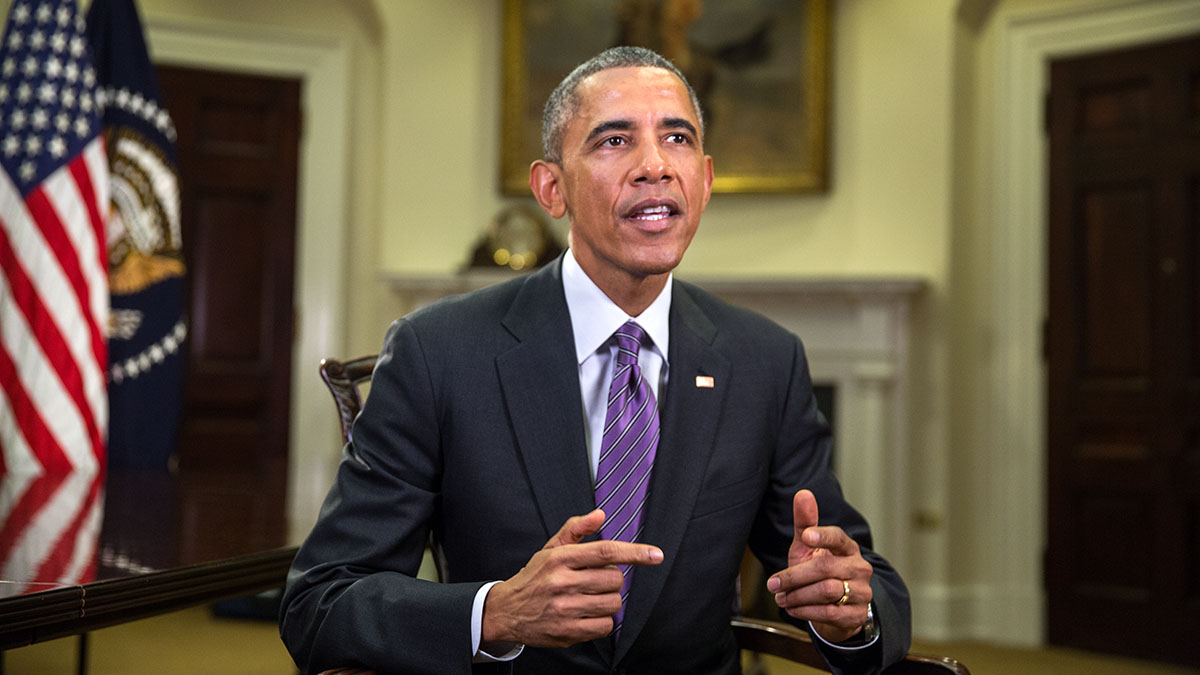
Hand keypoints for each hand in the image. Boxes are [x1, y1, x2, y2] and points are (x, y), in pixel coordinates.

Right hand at [481, 509, 662, 647]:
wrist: (506, 610)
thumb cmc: (535, 577)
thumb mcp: (551, 548)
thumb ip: (576, 529)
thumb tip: (599, 514)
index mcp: (560, 558)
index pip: (605, 551)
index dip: (634, 553)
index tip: (655, 555)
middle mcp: (562, 582)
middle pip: (614, 579)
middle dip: (613, 580)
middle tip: (596, 581)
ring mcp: (564, 608)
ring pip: (613, 603)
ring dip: (609, 600)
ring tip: (591, 597)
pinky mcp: (566, 632)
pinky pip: (605, 626)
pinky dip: (603, 621)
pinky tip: (588, 614)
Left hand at [767, 490, 873, 643]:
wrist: (839, 605)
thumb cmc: (821, 569)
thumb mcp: (808, 547)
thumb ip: (805, 521)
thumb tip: (802, 493)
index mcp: (847, 547)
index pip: (838, 537)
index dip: (822, 536)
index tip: (805, 536)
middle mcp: (859, 568)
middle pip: (824, 568)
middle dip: (794, 577)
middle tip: (773, 584)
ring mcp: (862, 592)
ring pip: (826, 591)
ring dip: (797, 596)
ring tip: (781, 597)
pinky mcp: (856, 615)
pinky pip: (829, 613)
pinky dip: (806, 611)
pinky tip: (792, 609)